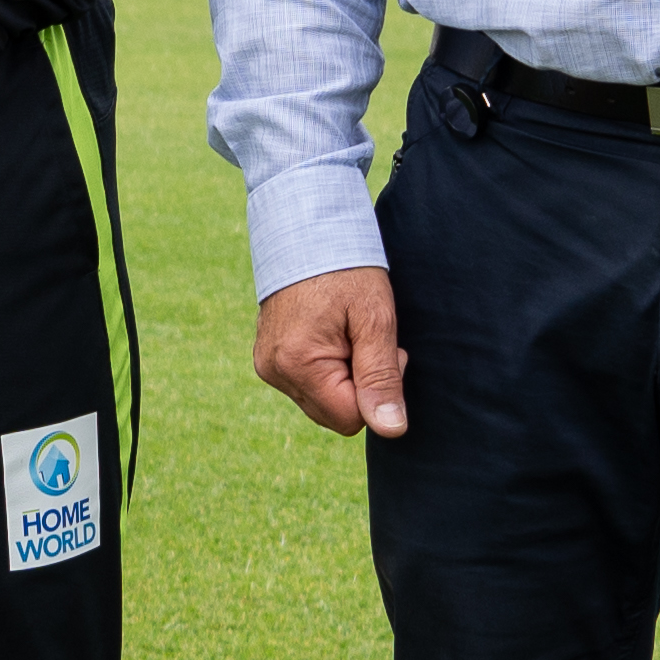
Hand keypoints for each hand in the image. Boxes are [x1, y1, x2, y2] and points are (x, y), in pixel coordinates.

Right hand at [255, 267, 411, 438]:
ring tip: (348, 331)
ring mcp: (267, 366)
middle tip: (367, 338)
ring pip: (323, 401)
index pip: (351, 418)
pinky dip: (327, 367)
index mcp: (297, 364)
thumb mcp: (376, 320)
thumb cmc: (347, 268)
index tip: (383, 348)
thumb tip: (391, 429)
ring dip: (345, 375)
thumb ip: (382, 377)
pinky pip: (307, 384)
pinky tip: (332, 333)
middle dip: (360, 384)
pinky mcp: (268, 358)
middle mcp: (274, 372)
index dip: (377, 389)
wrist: (307, 229)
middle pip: (335, 414)